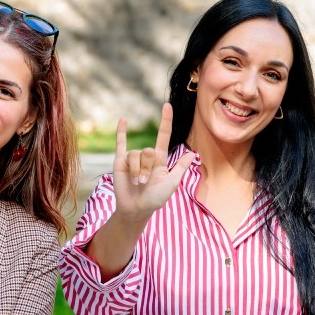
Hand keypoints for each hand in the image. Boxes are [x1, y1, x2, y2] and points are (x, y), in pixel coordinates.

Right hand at [110, 103, 196, 222]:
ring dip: (136, 171)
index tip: (167, 105)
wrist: (136, 209)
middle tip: (144, 182)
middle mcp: (146, 156)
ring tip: (136, 183)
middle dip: (146, 168)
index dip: (165, 121)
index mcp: (160, 159)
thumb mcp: (171, 183)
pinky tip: (123, 119)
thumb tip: (194, 154)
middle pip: (148, 150)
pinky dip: (121, 131)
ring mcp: (133, 158)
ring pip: (135, 155)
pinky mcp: (120, 161)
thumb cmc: (155, 199)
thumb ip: (180, 168)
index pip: (163, 135)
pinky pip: (120, 144)